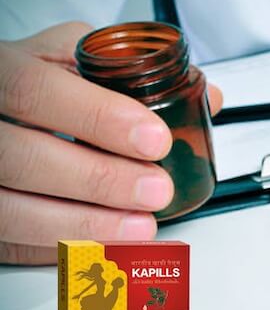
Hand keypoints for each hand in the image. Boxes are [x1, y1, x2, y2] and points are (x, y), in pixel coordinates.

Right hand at [0, 22, 222, 263]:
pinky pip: (10, 242)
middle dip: (101, 180)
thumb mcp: (70, 60)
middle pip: (25, 158)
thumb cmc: (30, 85)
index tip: (155, 139)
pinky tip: (103, 248)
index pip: (36, 90)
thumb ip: (131, 73)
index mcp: (1, 73)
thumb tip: (207, 98)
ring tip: (140, 227)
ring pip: (11, 210)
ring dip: (84, 225)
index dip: (97, 117)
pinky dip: (60, 249)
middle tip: (156, 190)